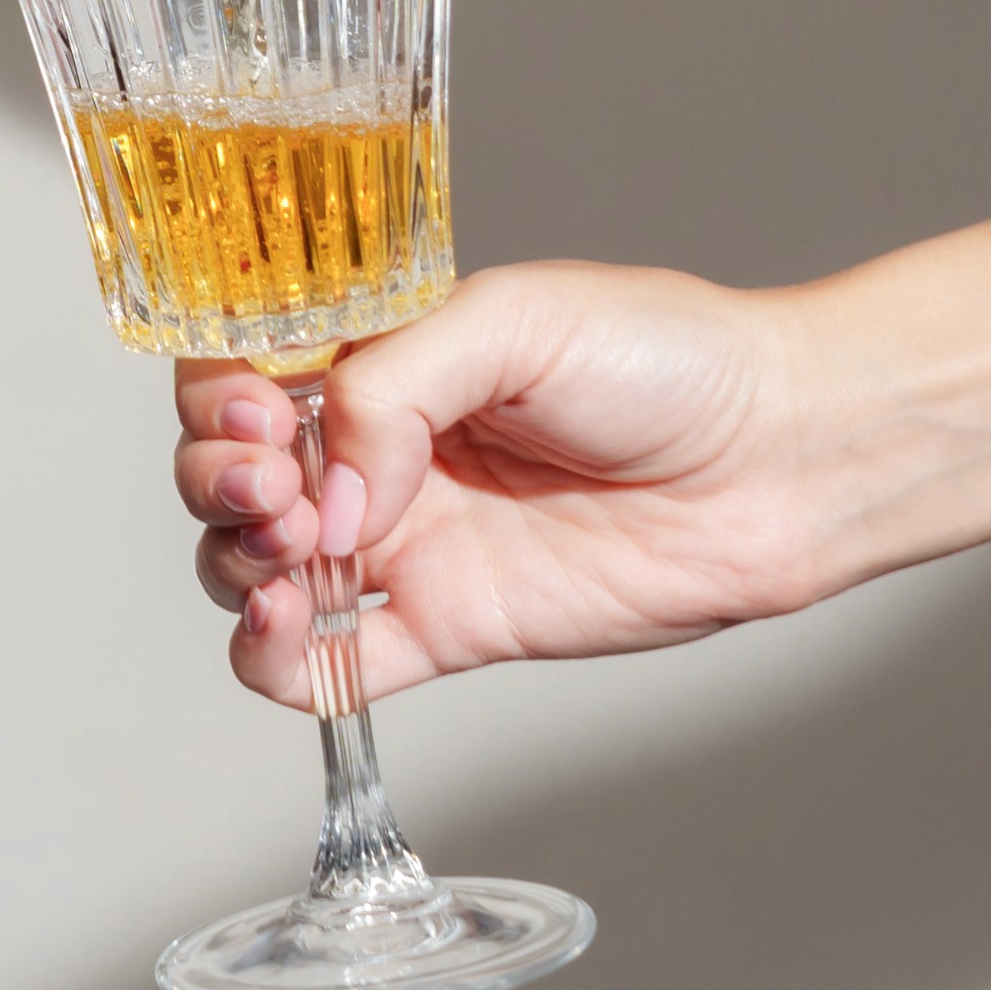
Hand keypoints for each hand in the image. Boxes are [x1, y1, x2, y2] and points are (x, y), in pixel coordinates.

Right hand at [173, 266, 821, 711]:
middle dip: (218, 479)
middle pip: (226, 476)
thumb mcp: (513, 319)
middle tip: (279, 486)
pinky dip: (277, 662)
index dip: (216, 396)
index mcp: (376, 358)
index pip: (237, 371)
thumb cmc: (665, 359)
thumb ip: (396, 384)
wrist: (774, 460)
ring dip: (236, 564)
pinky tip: (293, 632)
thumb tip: (335, 489)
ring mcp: (403, 545)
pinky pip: (327, 670)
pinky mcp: (444, 629)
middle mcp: (375, 453)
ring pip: (253, 570)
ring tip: (297, 551)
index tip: (257, 410)